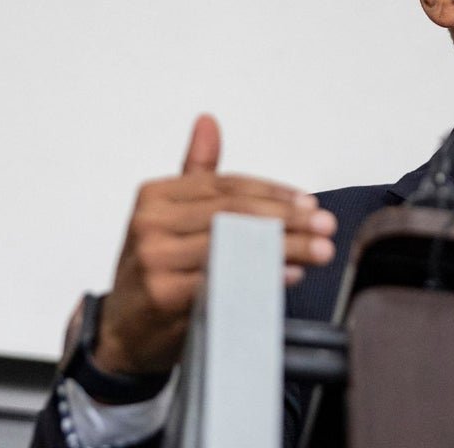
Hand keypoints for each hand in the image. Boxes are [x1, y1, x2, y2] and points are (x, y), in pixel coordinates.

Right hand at [93, 114, 336, 374]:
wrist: (127, 331)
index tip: (310, 203)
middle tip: (326, 225)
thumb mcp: (170, 215)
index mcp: (155, 195)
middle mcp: (150, 222)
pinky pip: (224, 279)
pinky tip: (291, 273)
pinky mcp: (163, 295)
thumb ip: (196, 172)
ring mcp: (154, 259)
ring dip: (285, 246)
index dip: (274, 193)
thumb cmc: (158, 268)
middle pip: (234, 212)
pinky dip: (263, 275)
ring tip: (321, 249)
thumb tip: (208, 120)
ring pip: (234, 244)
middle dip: (288, 218)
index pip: (228, 187)